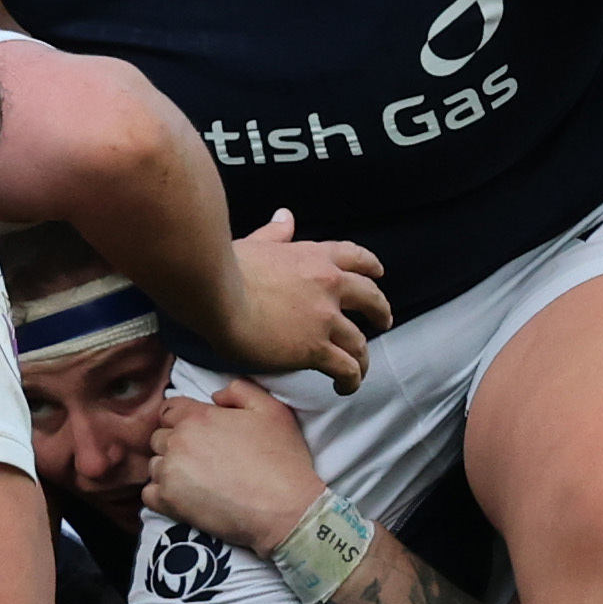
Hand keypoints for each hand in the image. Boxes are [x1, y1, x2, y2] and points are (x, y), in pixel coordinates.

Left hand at [145, 378, 325, 550]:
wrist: (286, 509)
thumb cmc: (282, 460)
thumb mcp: (272, 410)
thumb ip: (240, 390)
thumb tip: (215, 396)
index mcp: (197, 417)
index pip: (168, 409)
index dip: (182, 419)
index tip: (198, 433)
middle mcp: (178, 442)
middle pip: (159, 437)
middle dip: (176, 444)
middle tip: (202, 458)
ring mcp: (170, 473)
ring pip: (155, 465)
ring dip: (170, 470)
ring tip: (197, 480)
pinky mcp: (170, 503)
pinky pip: (149, 494)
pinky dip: (162, 495)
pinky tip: (185, 497)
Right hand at [216, 209, 387, 393]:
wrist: (219, 297)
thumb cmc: (228, 269)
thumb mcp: (257, 243)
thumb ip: (275, 233)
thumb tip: (286, 216)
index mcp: (315, 257)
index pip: (356, 257)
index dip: (371, 267)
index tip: (378, 275)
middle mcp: (329, 284)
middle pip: (370, 299)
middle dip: (380, 312)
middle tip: (382, 322)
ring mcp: (326, 318)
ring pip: (359, 341)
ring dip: (363, 357)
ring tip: (359, 369)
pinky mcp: (316, 348)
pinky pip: (346, 368)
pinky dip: (351, 380)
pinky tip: (345, 387)